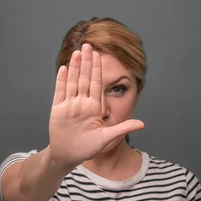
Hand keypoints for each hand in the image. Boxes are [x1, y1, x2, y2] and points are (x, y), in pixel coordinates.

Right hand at [47, 43, 144, 168]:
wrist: (69, 156)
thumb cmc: (88, 148)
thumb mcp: (107, 138)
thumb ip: (123, 128)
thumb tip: (142, 124)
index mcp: (94, 107)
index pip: (96, 83)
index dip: (97, 69)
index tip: (99, 54)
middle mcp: (82, 103)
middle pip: (84, 78)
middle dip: (86, 62)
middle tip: (87, 45)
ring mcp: (69, 105)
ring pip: (72, 81)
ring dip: (74, 67)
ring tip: (76, 52)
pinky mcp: (58, 109)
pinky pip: (60, 92)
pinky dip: (61, 80)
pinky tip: (64, 68)